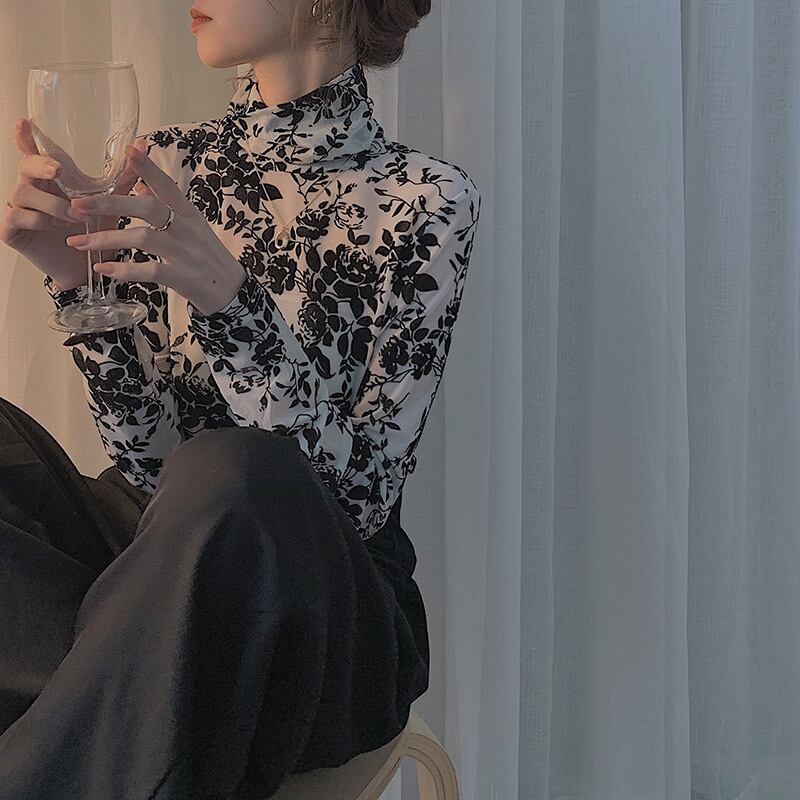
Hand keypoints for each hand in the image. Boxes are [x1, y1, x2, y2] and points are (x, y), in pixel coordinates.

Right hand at [0, 119, 147, 290]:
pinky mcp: (11, 229)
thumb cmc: (94, 230)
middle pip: (25, 166)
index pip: (34, 151)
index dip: (26, 137)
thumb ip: (125, 175)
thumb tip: (142, 145)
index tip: (25, 123)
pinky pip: (17, 217)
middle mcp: (31, 188)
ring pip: (23, 193)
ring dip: (52, 204)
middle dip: (41, 166)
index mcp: (51, 178)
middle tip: (58, 172)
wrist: (88, 268)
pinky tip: (57, 228)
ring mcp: (18, 208)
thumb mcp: (112, 201)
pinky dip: (39, 221)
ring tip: (76, 216)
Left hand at [65, 144, 245, 316]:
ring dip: (107, 240)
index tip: (128, 150)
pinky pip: (149, 271)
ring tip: (79, 242)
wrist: (232, 292)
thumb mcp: (193, 227)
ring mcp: (185, 253)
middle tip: (78, 204)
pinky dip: (124, 270)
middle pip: (147, 207)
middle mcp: (187, 229)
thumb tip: (141, 183)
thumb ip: (167, 206)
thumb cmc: (208, 258)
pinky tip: (104, 270)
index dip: (148, 168)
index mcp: (189, 213)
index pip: (167, 185)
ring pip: (143, 238)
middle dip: (110, 204)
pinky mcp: (182, 277)